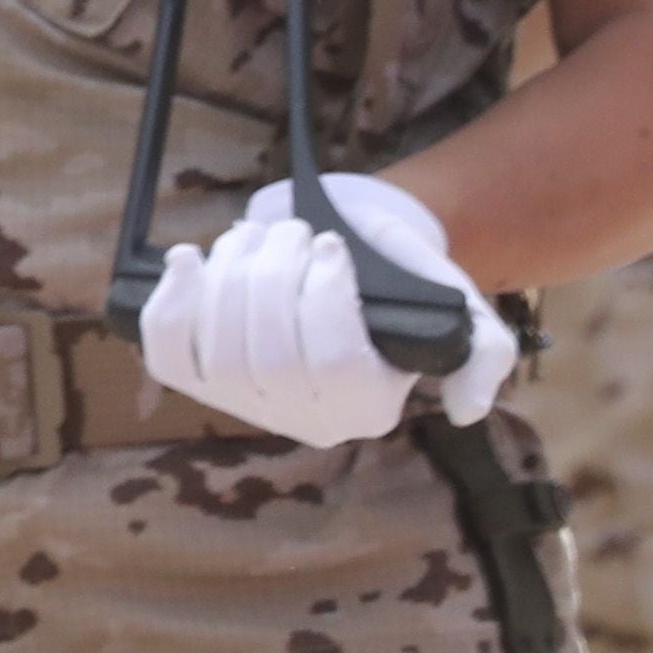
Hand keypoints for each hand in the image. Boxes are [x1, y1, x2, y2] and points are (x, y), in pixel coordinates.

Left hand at [139, 170, 516, 446]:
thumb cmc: (404, 281)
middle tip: (291, 232)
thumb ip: (483, 357)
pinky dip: (170, 303)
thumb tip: (467, 408)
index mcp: (368, 407)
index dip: (323, 297)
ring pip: (219, 351)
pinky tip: (186, 260)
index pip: (334, 364)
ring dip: (231, 277)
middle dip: (273, 278)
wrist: (348, 251)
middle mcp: (305, 419)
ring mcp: (246, 402)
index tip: (331, 247)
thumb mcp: (466, 313)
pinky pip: (169, 353)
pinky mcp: (199, 374)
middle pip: (270, 357)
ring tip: (256, 237)